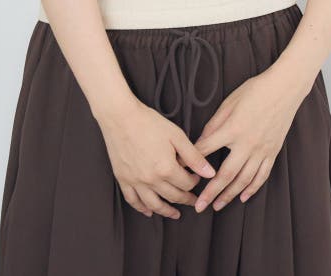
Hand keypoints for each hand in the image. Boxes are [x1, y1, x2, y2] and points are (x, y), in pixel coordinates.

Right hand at [95, 96, 217, 218]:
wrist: (120, 116)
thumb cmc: (149, 122)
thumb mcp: (176, 136)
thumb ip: (194, 157)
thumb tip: (210, 173)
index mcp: (166, 169)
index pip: (186, 184)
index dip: (194, 182)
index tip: (196, 178)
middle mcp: (151, 180)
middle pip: (173, 196)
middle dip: (185, 199)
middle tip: (192, 200)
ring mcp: (135, 181)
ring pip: (153, 204)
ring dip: (166, 211)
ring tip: (175, 214)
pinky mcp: (123, 179)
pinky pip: (133, 200)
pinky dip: (141, 208)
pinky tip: (148, 211)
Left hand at [191, 68, 306, 211]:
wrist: (284, 89)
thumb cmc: (255, 91)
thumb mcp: (229, 102)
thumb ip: (215, 124)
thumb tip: (201, 140)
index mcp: (233, 129)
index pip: (207, 149)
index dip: (193, 160)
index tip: (181, 170)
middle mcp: (247, 143)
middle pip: (226, 174)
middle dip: (211, 192)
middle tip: (199, 206)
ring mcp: (262, 150)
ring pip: (244, 180)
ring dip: (229, 195)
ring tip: (217, 206)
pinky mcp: (272, 152)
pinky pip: (262, 176)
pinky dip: (252, 188)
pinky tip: (243, 197)